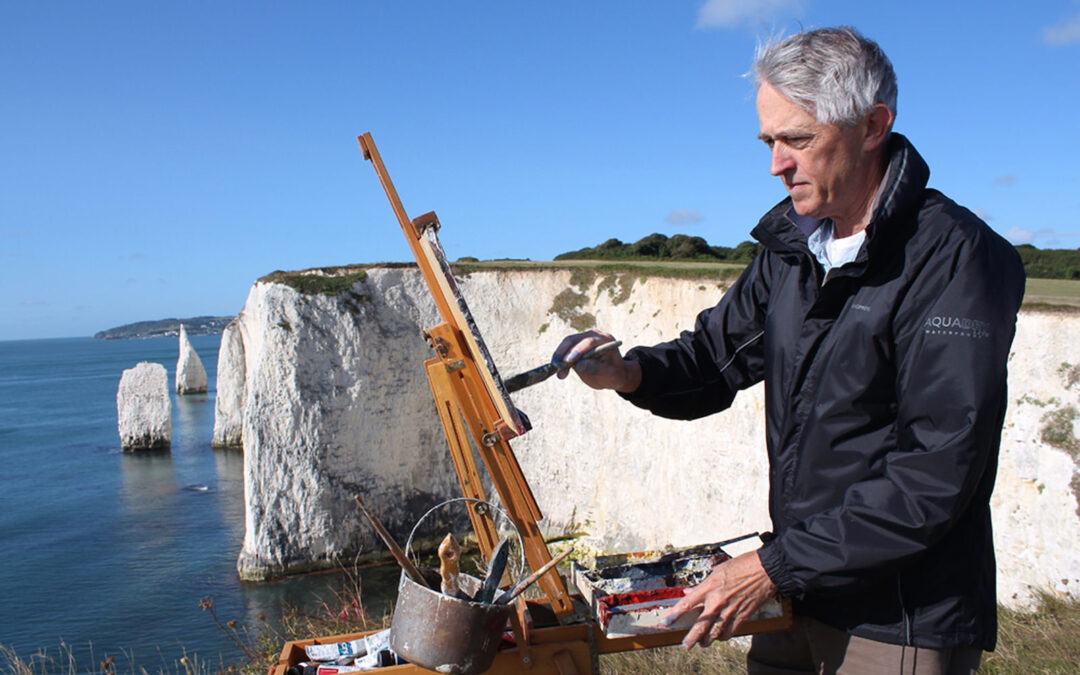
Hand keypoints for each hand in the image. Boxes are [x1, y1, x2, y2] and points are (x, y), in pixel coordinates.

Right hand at [551, 330, 640, 392]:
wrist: (614, 373)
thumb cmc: (613, 374)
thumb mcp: (607, 374)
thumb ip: (594, 369)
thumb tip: (578, 365)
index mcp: (605, 339)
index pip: (589, 342)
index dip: (577, 351)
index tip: (568, 361)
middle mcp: (593, 335)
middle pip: (574, 340)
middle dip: (563, 353)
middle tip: (556, 367)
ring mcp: (584, 338)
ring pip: (567, 344)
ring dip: (559, 357)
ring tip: (557, 372)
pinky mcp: (577, 344)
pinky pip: (565, 349)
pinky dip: (560, 358)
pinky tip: (557, 369)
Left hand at [661, 551, 777, 648]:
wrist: (765, 570)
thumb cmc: (742, 566)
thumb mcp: (717, 571)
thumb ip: (703, 584)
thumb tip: (690, 592)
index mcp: (710, 587)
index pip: (687, 603)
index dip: (675, 614)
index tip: (666, 622)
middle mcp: (718, 601)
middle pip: (700, 625)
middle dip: (691, 638)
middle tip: (686, 645)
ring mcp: (730, 610)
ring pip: (715, 632)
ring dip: (707, 640)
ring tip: (702, 643)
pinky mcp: (743, 616)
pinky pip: (730, 632)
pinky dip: (723, 636)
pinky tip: (720, 636)